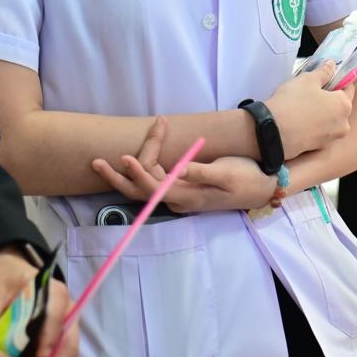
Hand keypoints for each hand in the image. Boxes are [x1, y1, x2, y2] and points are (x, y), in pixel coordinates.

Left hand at [94, 118, 278, 213]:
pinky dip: (142, 167)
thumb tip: (177, 170)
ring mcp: (179, 194)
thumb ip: (201, 172)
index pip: (154, 187)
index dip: (137, 172)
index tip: (124, 157)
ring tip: (108, 157)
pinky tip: (133, 157)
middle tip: (95, 162)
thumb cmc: (245, 178)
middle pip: (141, 192)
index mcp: (187, 196)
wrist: (261, 186)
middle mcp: (178, 198)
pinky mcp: (182, 187)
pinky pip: (155, 180)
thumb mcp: (226, 173)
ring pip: (146, 184)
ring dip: (129, 169)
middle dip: (117, 178)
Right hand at [265, 62, 353, 157]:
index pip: (348, 88)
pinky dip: (312, 126)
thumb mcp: (307, 80)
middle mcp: (343, 124)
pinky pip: (318, 132)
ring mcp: (330, 139)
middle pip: (339, 106)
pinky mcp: (317, 148)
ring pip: (329, 120)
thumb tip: (332, 65)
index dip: (338, 81)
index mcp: (344, 106)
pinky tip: (298, 120)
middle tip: (310, 92)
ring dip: (320, 113)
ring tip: (302, 106)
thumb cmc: (292, 102)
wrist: (273, 132)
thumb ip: (323, 72)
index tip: (326, 79)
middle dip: (328, 99)